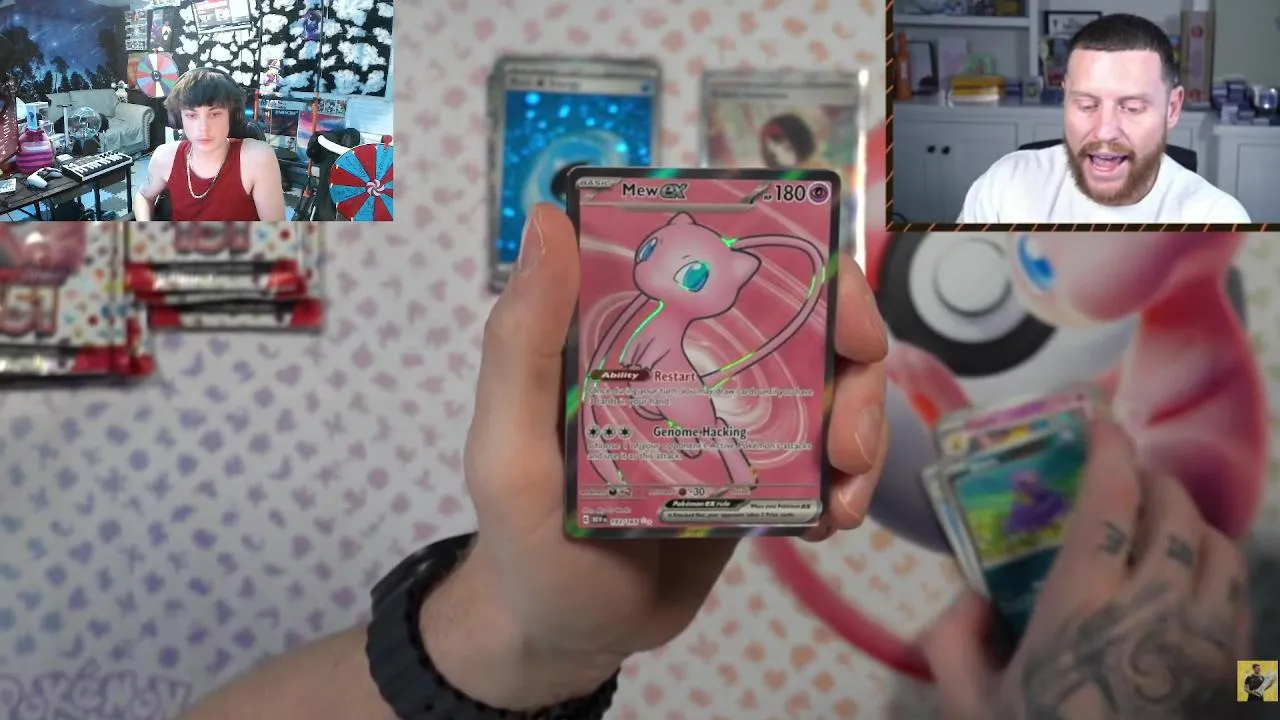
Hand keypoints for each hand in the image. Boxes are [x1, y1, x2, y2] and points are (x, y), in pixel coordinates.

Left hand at [425, 203, 890, 708]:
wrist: (570, 640)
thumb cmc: (527, 542)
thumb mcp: (508, 448)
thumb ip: (522, 345)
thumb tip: (548, 223)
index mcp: (638, 332)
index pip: (727, 261)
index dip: (799, 263)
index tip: (838, 298)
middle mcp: (693, 362)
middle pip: (806, 319)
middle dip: (856, 357)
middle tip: (852, 428)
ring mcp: (734, 420)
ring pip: (832, 388)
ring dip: (864, 428)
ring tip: (845, 494)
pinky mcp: (760, 479)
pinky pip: (827, 460)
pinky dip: (848, 483)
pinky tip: (829, 520)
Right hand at [922, 415, 1250, 718]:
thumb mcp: (966, 703)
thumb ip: (954, 637)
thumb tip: (973, 594)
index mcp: (1082, 613)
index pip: (1111, 504)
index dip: (1109, 451)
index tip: (1098, 423)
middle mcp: (1153, 617)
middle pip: (1176, 516)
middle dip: (1152, 480)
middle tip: (1124, 474)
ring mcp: (1202, 648)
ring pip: (1221, 552)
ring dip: (1190, 522)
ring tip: (1160, 521)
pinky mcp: (1227, 677)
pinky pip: (1238, 599)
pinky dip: (1217, 567)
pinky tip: (1187, 577)